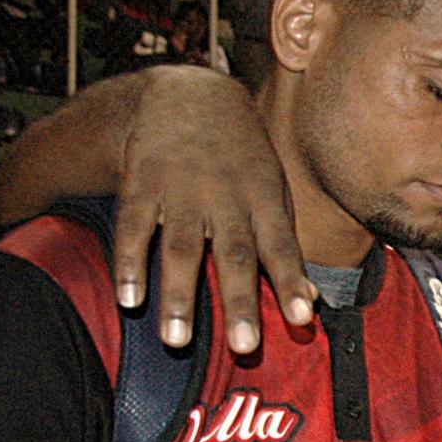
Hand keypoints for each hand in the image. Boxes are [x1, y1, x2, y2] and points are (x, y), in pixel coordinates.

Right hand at [113, 65, 316, 353]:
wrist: (189, 95)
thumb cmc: (241, 159)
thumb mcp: (273, 192)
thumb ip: (286, 248)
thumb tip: (312, 304)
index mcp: (264, 200)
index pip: (282, 247)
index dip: (292, 282)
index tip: (303, 318)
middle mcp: (226, 196)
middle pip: (235, 255)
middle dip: (239, 302)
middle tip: (243, 347)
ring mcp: (182, 191)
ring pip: (182, 248)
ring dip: (180, 295)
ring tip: (177, 341)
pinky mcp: (142, 185)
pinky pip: (134, 228)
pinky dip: (130, 263)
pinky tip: (129, 299)